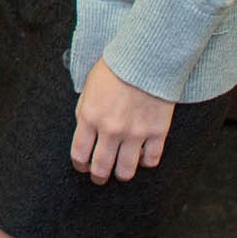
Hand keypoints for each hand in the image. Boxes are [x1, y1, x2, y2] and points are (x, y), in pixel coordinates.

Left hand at [70, 58, 175, 184]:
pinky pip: (151, 160)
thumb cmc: (114, 70)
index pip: (80, 154)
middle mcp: (111, 130)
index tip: (83, 166)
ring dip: (121, 174)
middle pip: (101, 168)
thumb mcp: (88, 89)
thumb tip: (84, 133)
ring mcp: (135, 133)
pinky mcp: (157, 132)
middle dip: (98, 177)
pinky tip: (142, 157)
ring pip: (126, 171)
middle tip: (99, 178)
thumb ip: (85, 113)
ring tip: (120, 172)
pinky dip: (146, 162)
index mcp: (90, 117)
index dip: (80, 165)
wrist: (145, 59)